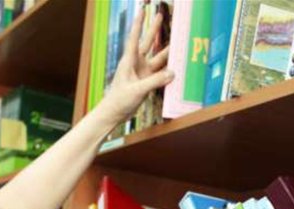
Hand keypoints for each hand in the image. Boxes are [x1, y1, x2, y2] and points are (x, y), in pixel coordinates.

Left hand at [93, 2, 172, 126]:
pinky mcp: (147, 81)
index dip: (139, 24)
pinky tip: (178, 66)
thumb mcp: (137, 90)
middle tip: (160, 15)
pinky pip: (160, 73)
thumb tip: (173, 72)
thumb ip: (155, 81)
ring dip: (167, 50)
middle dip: (153, 29)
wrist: (114, 113)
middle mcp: (136, 64)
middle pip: (147, 42)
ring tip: (178, 40)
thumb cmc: (120, 100)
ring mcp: (142, 72)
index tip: (143, 10)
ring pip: (158, 58)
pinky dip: (169, 70)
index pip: (134, 38)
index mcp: (129, 61)